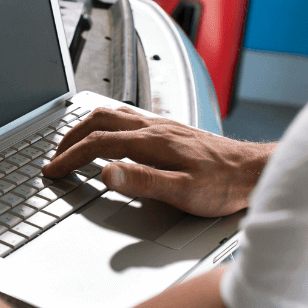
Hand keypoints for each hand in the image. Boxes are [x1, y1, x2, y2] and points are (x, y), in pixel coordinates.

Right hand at [42, 107, 275, 216]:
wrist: (255, 171)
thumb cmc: (224, 185)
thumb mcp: (182, 192)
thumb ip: (142, 182)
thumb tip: (106, 173)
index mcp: (151, 142)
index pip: (97, 144)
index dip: (69, 158)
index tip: (52, 171)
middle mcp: (154, 128)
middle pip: (99, 121)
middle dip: (70, 137)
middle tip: (55, 156)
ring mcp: (163, 126)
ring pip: (113, 115)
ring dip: (86, 127)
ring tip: (73, 143)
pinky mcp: (171, 131)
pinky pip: (128, 118)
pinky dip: (107, 125)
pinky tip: (112, 136)